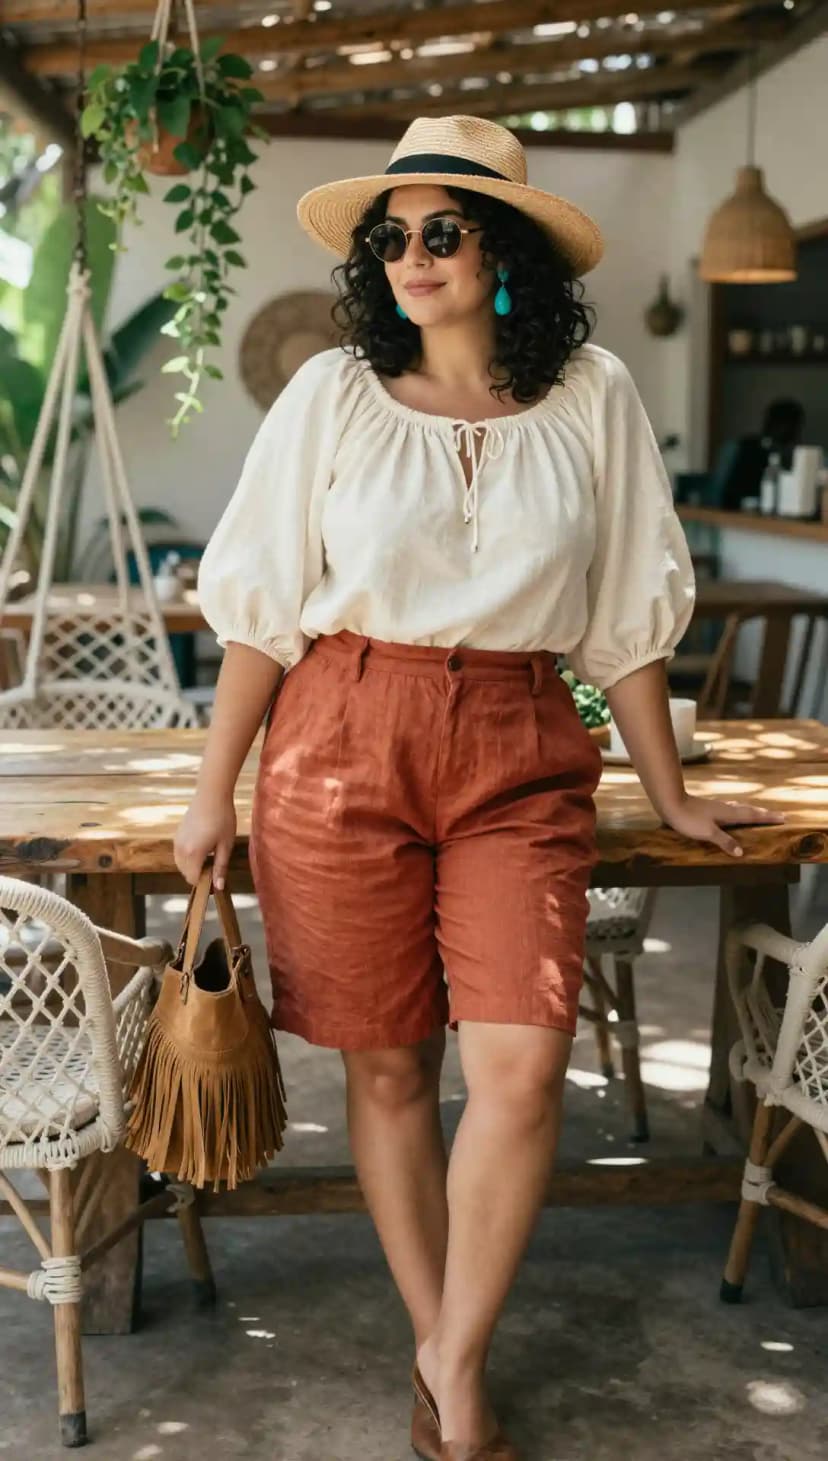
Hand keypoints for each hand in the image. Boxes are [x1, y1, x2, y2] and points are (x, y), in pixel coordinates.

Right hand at [174, 792, 236, 888]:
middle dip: (199, 874)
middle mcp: (180, 849)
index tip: (217, 875)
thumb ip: (220, 867)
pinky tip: (202, 845)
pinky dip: (188, 856)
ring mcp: (176, 841)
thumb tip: (218, 887)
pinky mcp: (176, 835)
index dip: (205, 882)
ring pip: (181, 864)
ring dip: (192, 865)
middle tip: (215, 862)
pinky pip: (179, 854)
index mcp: (193, 853)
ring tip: (209, 853)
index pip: (193, 879)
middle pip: (186, 873)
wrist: (211, 795)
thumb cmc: (223, 819)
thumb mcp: (226, 845)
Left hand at [662, 793, 783, 857]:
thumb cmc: (689, 818)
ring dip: (751, 811)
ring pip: (739, 808)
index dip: (768, 818)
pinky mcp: (708, 808)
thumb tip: (741, 852)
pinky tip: (731, 812)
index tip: (783, 818)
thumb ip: (725, 841)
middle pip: (749, 810)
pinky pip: (729, 809)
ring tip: (758, 813)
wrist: (670, 803)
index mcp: (729, 814)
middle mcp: (725, 809)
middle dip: (764, 814)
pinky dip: (737, 811)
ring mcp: (717, 807)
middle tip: (777, 815)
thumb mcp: (708, 833)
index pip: (753, 816)